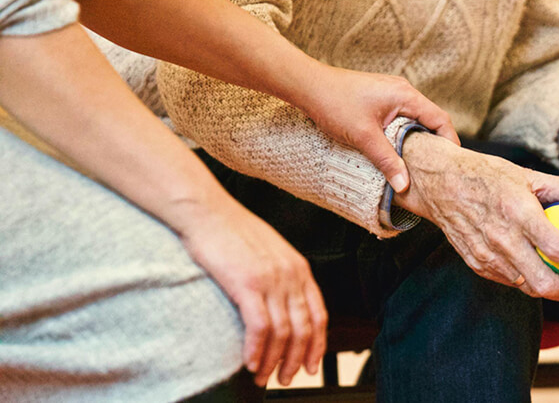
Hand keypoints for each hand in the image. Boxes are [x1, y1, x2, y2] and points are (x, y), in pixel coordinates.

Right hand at [170, 197, 327, 386]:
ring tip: (262, 377)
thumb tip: (281, 304)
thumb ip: (280, 276)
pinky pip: (260, 327)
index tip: (310, 365)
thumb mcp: (268, 252)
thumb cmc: (231, 231)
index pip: (319, 315)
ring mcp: (271, 279)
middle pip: (304, 329)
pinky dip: (256, 350)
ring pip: (283, 333)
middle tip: (284, 379)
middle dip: (295, 360)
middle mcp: (291, 275)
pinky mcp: (247, 283)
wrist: (206, 211)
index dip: (317, 345)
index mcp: (299, 268)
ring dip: (273, 361)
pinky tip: (250, 363)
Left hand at [292, 65, 459, 192]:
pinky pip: (401, 118)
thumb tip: (405, 185)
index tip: (451, 164)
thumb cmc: (335, 104)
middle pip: (430, 120)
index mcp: (406, 95)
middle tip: (437, 169)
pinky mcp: (380, 99)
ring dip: (417, 140)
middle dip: (435, 144)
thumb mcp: (364, 137)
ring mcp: (391, 94)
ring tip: (418, 165)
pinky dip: (403, 134)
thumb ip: (387, 161)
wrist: (308, 86)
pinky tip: (397, 151)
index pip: (440, 119)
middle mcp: (403, 91)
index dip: (449, 142)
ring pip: (414, 120)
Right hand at [394, 133, 558, 301]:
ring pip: (527, 287)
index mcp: (519, 213)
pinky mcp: (476, 264)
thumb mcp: (530, 175)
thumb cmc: (488, 175)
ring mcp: (486, 256)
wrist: (440, 183)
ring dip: (552, 289)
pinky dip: (528, 280)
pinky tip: (540, 270)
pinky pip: (509, 281)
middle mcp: (502, 239)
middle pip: (544, 283)